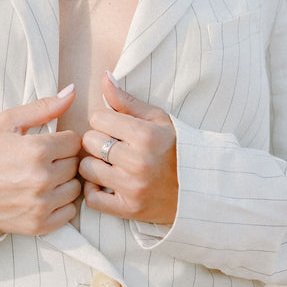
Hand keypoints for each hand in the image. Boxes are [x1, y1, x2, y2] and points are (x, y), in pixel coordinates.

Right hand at [0, 86, 81, 234]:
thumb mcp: (9, 121)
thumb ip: (44, 107)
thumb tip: (72, 91)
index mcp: (37, 150)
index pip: (74, 141)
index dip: (62, 140)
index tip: (49, 143)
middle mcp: (43, 179)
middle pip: (76, 164)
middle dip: (63, 160)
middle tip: (45, 161)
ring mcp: (42, 204)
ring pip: (75, 188)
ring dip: (64, 182)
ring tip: (45, 178)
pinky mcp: (39, 225)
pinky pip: (70, 212)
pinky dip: (61, 204)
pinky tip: (45, 196)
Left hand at [79, 72, 177, 224]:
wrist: (200, 188)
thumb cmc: (175, 148)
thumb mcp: (156, 119)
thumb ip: (126, 101)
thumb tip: (104, 76)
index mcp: (146, 135)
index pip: (97, 118)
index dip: (103, 120)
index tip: (114, 127)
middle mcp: (139, 162)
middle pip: (89, 142)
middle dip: (97, 140)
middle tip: (112, 145)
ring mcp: (133, 188)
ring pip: (86, 169)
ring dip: (94, 165)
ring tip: (109, 163)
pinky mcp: (129, 209)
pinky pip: (91, 199)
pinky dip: (94, 191)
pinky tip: (106, 183)